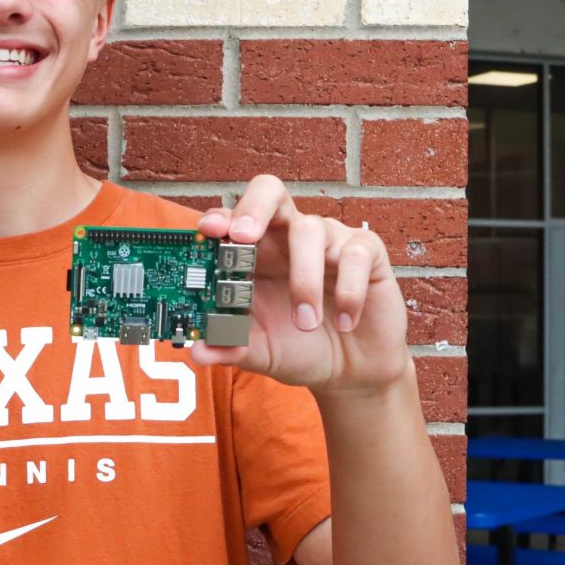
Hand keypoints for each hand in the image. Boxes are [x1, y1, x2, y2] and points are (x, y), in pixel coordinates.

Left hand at [189, 175, 411, 398]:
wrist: (350, 373)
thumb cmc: (299, 347)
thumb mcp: (260, 352)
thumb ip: (231, 348)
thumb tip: (198, 353)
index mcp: (255, 253)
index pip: (233, 218)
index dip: (220, 217)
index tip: (208, 230)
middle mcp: (287, 237)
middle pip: (269, 191)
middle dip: (253, 206)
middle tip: (243, 236)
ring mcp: (327, 240)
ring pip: (310, 230)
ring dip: (304, 279)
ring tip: (305, 322)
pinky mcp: (366, 253)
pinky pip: (356, 253)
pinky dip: (349, 291)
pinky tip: (346, 322)